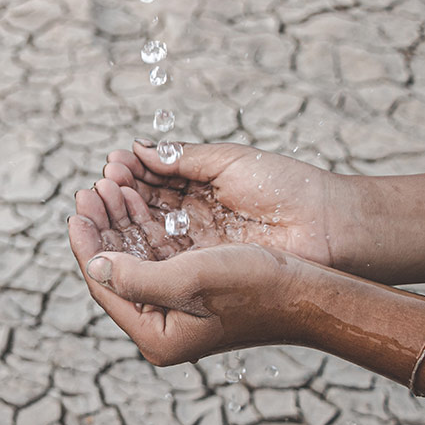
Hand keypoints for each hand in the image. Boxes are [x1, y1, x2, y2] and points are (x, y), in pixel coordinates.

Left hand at [68, 183, 304, 364]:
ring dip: (121, 218)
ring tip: (108, 186)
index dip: (86, 246)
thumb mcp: (188, 279)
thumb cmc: (254, 285)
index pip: (104, 285)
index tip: (75, 212)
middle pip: (114, 268)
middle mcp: (161, 325)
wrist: (307, 290)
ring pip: (133, 254)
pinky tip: (135, 197)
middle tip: (89, 190)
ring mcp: (175, 305)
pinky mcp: (191, 287)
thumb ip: (134, 277)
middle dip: (102, 225)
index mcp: (156, 335)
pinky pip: (155, 251)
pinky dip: (143, 223)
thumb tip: (93, 266)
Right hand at [101, 141, 354, 268]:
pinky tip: (118, 228)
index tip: (109, 166)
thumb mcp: (228, 162)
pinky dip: (134, 245)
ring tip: (101, 199)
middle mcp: (194, 223)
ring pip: (145, 236)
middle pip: (143, 212)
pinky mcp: (201, 273)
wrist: (327, 226)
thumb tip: (137, 150)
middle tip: (97, 185)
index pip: (154, 185)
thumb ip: (182, 158)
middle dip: (117, 198)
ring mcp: (196, 250)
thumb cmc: (285, 188)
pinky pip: (159, 261)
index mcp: (201, 193)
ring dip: (120, 219)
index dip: (130, 176)